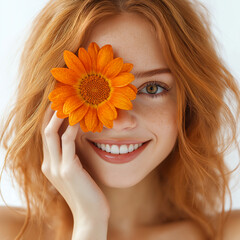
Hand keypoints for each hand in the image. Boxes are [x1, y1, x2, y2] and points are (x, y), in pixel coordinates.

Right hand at [41, 104, 109, 223]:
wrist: (90, 215)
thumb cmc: (86, 192)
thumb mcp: (74, 172)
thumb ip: (70, 158)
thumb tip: (74, 142)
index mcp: (50, 164)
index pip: (46, 136)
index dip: (50, 119)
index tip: (58, 104)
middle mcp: (49, 164)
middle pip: (44, 131)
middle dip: (50, 113)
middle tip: (60, 97)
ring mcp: (57, 167)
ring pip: (51, 134)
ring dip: (59, 117)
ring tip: (68, 102)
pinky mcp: (68, 170)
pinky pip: (67, 143)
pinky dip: (71, 129)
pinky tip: (78, 119)